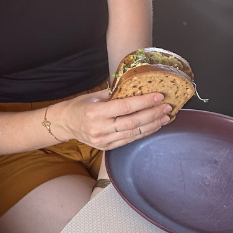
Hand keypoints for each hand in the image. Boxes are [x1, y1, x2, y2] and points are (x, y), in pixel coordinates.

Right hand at [49, 90, 171, 149]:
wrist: (65, 124)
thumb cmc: (80, 106)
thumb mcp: (95, 96)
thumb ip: (115, 93)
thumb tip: (138, 86)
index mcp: (96, 112)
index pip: (125, 107)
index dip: (144, 102)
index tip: (158, 96)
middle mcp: (99, 128)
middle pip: (133, 122)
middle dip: (153, 114)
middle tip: (167, 107)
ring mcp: (103, 140)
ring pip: (133, 133)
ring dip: (152, 125)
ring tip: (165, 117)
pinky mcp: (107, 147)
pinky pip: (129, 140)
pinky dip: (143, 133)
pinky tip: (153, 126)